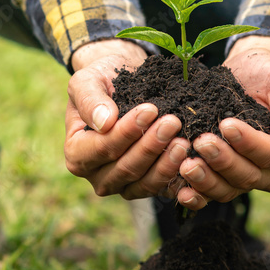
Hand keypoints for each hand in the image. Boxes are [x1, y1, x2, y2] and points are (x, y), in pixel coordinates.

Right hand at [65, 39, 190, 199]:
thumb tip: (104, 122)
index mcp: (76, 153)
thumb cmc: (101, 79)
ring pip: (145, 183)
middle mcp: (97, 176)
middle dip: (150, 146)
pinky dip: (178, 177)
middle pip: (125, 169)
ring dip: (166, 164)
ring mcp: (123, 185)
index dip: (127, 132)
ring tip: (183, 141)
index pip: (102, 148)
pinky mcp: (147, 186)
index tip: (150, 110)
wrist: (122, 83)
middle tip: (173, 122)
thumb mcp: (87, 80)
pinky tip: (192, 160)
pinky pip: (163, 189)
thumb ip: (90, 100)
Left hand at [174, 36, 269, 209]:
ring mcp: (249, 179)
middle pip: (249, 176)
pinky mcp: (225, 179)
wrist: (247, 74)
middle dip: (223, 160)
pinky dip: (197, 196)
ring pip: (229, 189)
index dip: (248, 143)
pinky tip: (181, 191)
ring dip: (206, 181)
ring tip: (187, 164)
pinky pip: (212, 194)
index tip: (226, 124)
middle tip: (201, 142)